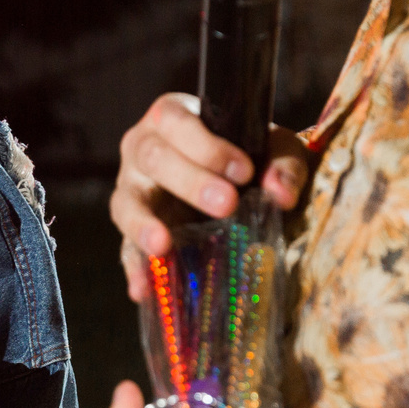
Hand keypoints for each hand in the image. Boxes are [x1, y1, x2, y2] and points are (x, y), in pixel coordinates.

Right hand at [114, 94, 312, 301]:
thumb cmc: (247, 154)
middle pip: (153, 159)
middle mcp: (142, 148)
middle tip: (226, 205)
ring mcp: (131, 190)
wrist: (233, 183)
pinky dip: (134, 268)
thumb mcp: (272, 148)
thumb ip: (283, 163)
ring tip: (163, 246)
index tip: (243, 171)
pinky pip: (125, 248)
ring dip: (144, 224)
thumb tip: (280, 194)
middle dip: (190, 182)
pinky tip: (143, 289)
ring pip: (127, 202)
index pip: (177, 123)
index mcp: (171, 118)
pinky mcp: (130, 230)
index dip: (207, 146)